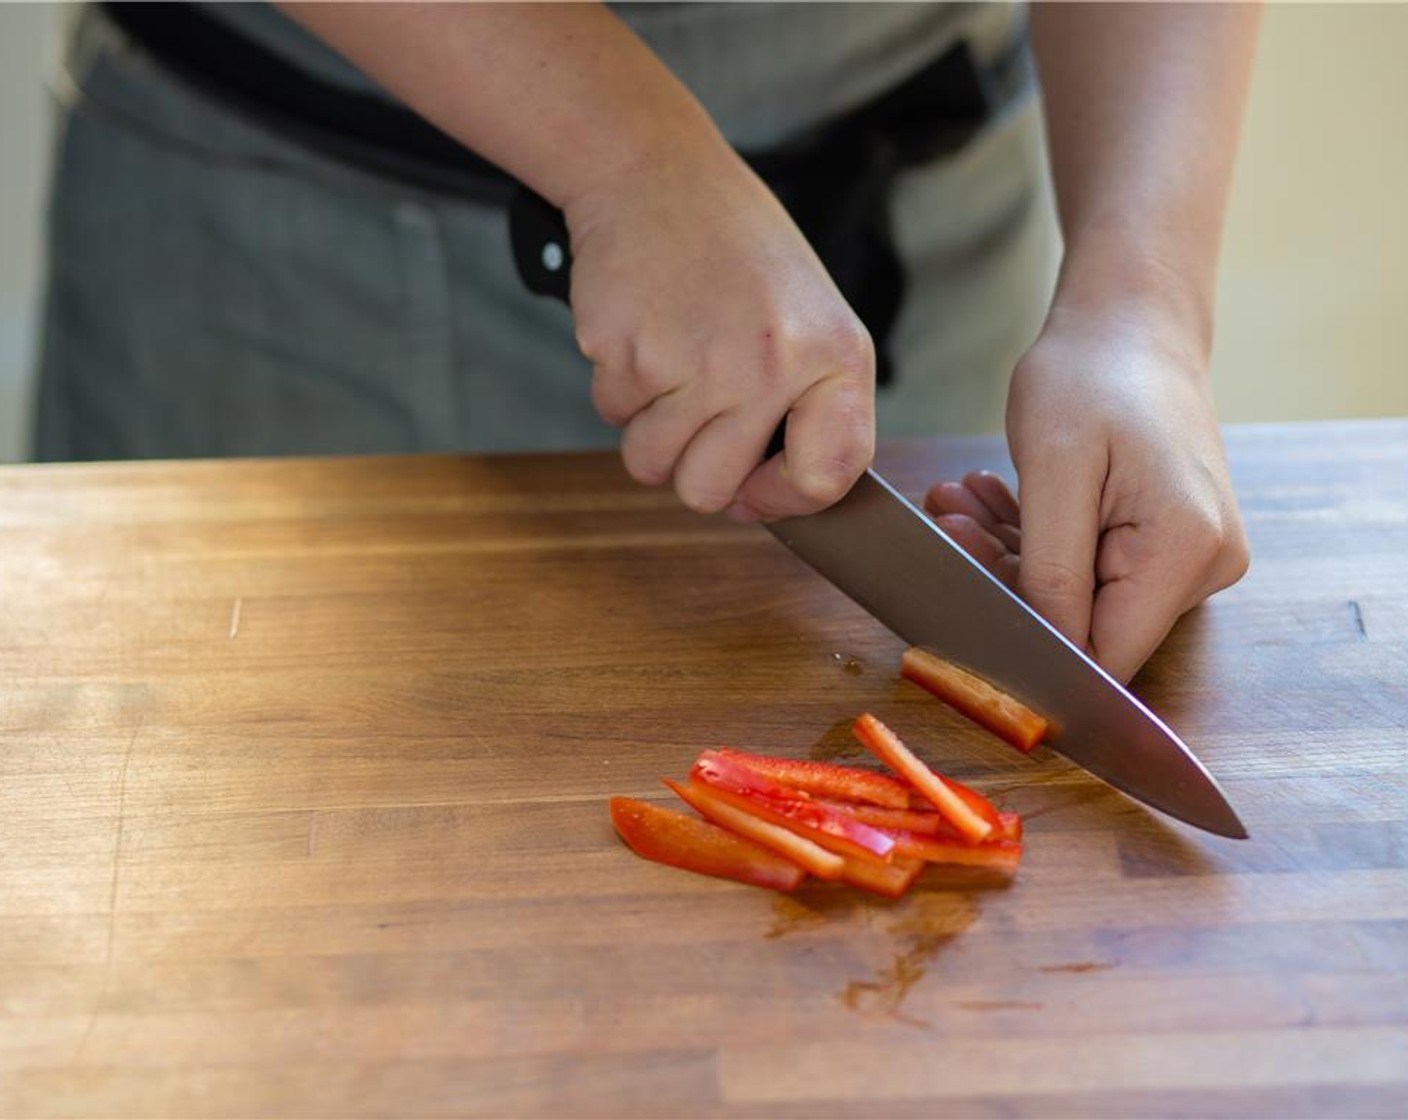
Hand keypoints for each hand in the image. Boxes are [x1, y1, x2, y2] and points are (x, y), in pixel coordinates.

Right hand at [562, 141, 874, 519]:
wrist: (656, 172)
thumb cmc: (735, 251)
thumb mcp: (808, 318)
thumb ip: (803, 407)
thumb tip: (758, 501)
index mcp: (833, 356)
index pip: (825, 477)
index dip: (781, 499)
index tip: (756, 489)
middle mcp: (770, 365)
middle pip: (710, 490)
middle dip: (691, 469)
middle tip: (694, 415)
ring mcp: (696, 361)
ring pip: (651, 463)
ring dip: (648, 429)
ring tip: (670, 362)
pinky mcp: (627, 351)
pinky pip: (613, 416)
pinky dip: (619, 386)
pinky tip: (643, 330)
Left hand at [930, 303, 1249, 683]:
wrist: (1131, 323)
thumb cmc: (1092, 375)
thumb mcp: (1055, 471)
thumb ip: (1053, 571)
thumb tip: (1047, 652)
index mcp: (1187, 552)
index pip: (1104, 653)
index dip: (1030, 642)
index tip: (964, 592)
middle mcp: (1206, 565)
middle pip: (1088, 623)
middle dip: (1008, 581)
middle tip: (948, 523)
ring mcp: (1190, 556)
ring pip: (1078, 595)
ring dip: (1010, 553)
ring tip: (958, 503)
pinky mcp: (1165, 543)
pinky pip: (1089, 566)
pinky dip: (1035, 540)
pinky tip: (990, 501)